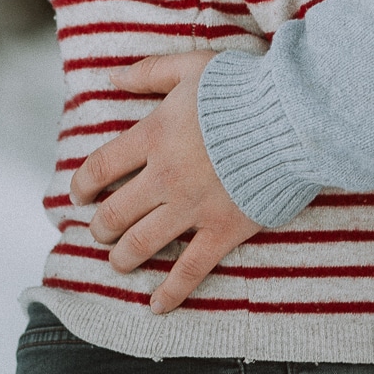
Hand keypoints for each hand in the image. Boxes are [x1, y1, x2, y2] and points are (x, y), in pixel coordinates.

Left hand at [69, 52, 261, 312]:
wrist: (294, 115)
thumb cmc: (244, 86)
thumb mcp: (193, 67)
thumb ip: (150, 72)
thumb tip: (111, 76)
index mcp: (155, 135)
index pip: (100, 168)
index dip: (82, 186)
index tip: (79, 196)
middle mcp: (166, 176)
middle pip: (114, 214)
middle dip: (100, 227)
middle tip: (101, 230)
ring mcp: (193, 208)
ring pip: (140, 245)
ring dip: (123, 258)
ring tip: (121, 261)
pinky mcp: (222, 230)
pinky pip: (189, 271)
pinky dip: (170, 293)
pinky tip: (156, 306)